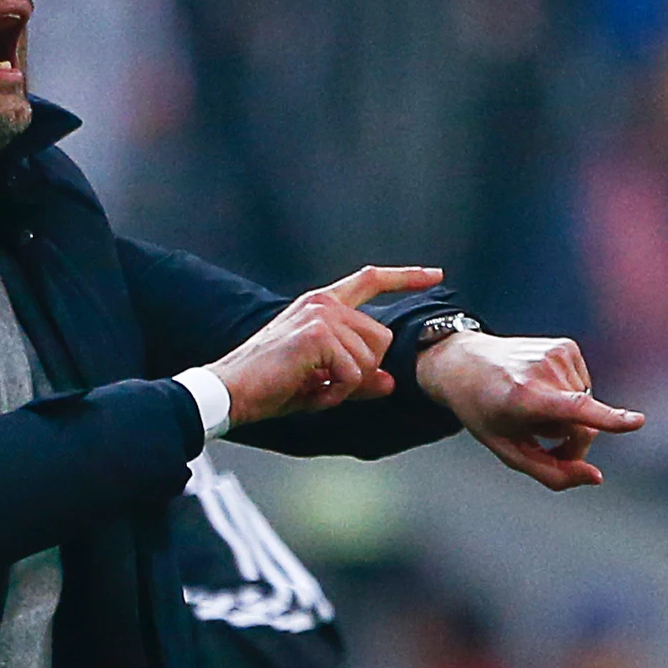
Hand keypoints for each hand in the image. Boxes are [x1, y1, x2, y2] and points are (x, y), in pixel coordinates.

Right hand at [207, 266, 444, 426]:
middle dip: (361, 372)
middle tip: (322, 383)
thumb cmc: (269, 384)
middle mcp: (323, 303)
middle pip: (381, 340)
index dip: (405, 276)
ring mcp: (321, 316)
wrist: (232, 390)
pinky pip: (353, 374)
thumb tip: (390, 382)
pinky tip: (308, 389)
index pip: (370, 280)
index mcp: (321, 304)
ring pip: (369, 361)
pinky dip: (335, 393)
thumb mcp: (320, 380)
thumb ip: (358, 377)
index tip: (435, 274)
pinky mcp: (317, 336)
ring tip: (310, 386)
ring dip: (345, 385)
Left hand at [416, 331, 643, 490]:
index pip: (574, 410)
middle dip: (571, 443)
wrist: (463, 362)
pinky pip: (583, 388)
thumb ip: (550, 472)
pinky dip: (568, 396)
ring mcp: (557, 353)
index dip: (608, 419)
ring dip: (567, 418)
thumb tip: (596, 478)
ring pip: (586, 407)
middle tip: (540, 443)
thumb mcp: (507, 450)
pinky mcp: (566, 346)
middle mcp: (543, 371)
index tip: (637, 422)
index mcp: (523, 397)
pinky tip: (541, 390)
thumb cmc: (484, 412)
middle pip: (583, 426)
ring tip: (532, 409)